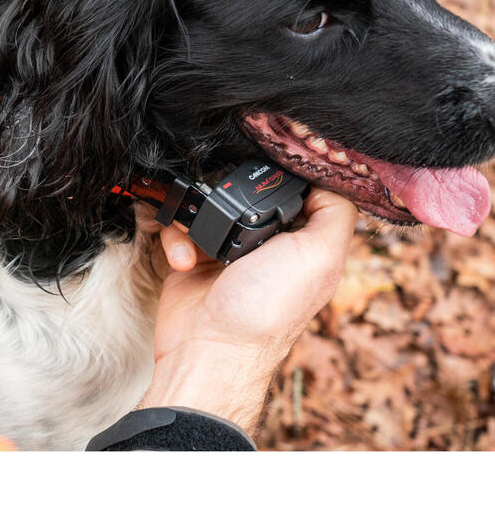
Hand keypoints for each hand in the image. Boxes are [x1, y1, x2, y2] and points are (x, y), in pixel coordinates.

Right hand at [138, 188, 356, 433]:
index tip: (270, 165)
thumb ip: (335, 213)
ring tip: (201, 239)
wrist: (207, 349)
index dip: (288, 177)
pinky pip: (182, 227)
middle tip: (228, 203)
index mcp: (304, 245)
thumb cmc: (265, 311)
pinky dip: (178, 238)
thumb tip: (328, 179)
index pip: (301, 193)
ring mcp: (228, 252)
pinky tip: (186, 260)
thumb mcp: (320, 257)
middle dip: (234, 191)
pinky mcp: (193, 258)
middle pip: (251, 194)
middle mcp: (268, 247)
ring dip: (200, 214)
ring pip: (211, 204)